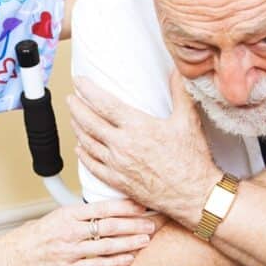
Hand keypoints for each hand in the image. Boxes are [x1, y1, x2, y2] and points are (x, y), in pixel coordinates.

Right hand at [4, 199, 154, 265]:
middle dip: (134, 224)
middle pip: (110, 226)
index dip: (126, 206)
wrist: (14, 255)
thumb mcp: (57, 215)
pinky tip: (129, 258)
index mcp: (68, 214)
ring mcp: (71, 251)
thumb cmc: (35, 235)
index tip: (142, 204)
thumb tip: (105, 210)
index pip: (103, 208)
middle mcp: (70, 231)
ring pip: (107, 245)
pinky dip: (116, 261)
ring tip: (146, 240)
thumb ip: (80, 214)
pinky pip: (98, 265)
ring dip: (130, 242)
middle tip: (151, 223)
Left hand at [68, 73, 220, 223]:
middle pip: (89, 122)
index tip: (79, 81)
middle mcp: (122, 145)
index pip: (104, 103)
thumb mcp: (188, 120)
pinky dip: (83, 155)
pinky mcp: (118, 182)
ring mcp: (118, 165)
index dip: (88, 90)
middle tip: (70, 98)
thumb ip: (179, 92)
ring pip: (87, 143)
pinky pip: (93, 166)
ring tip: (73, 118)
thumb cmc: (192, 160)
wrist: (195, 195)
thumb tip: (177, 70)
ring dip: (77, 128)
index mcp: (137, 127)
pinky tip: (80, 148)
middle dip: (76, 107)